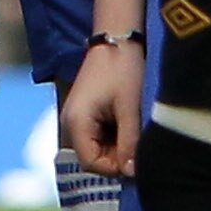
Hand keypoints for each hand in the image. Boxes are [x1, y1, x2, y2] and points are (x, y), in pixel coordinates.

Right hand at [60, 40, 144, 173]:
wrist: (118, 38)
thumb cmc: (123, 69)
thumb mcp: (129, 108)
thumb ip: (129, 143)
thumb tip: (132, 173)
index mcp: (76, 122)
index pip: (91, 163)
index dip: (115, 166)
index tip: (137, 157)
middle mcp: (71, 123)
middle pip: (94, 158)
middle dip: (118, 155)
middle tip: (139, 139)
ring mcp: (78, 118)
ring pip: (99, 147)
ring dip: (118, 145)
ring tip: (134, 126)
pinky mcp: (87, 113)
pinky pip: (100, 136)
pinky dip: (116, 135)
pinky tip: (128, 120)